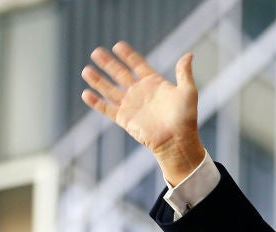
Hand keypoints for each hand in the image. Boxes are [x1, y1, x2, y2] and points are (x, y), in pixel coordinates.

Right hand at [81, 41, 205, 185]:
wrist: (177, 140)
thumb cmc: (186, 118)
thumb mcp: (188, 92)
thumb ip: (184, 73)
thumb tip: (189, 55)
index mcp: (155, 84)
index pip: (138, 65)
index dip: (128, 56)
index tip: (117, 46)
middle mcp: (141, 93)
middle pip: (120, 74)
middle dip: (108, 63)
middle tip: (96, 52)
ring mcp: (131, 105)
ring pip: (110, 89)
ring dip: (98, 80)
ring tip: (86, 70)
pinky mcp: (124, 118)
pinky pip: (107, 108)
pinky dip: (96, 102)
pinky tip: (86, 93)